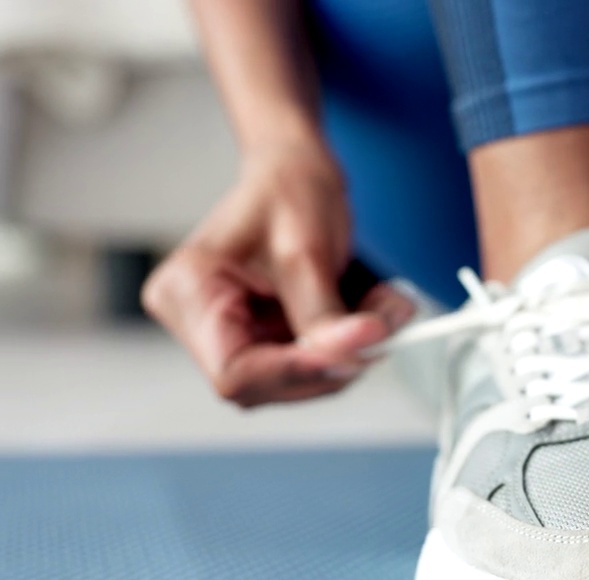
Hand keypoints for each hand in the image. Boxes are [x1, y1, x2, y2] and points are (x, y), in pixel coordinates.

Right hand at [143, 143, 414, 406]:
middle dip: (333, 362)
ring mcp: (232, 335)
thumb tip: (351, 356)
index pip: (234, 371)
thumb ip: (324, 313)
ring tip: (384, 310)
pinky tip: (370, 313)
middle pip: (267, 384)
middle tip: (385, 328)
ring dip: (350, 354)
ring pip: (297, 380)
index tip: (352, 354)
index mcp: (187, 294)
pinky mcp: (264, 339)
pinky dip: (348, 346)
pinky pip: (311, 364)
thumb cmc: (286, 190)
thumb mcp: (307, 250)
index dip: (296, 372)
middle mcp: (199, 323)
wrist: (295, 169)